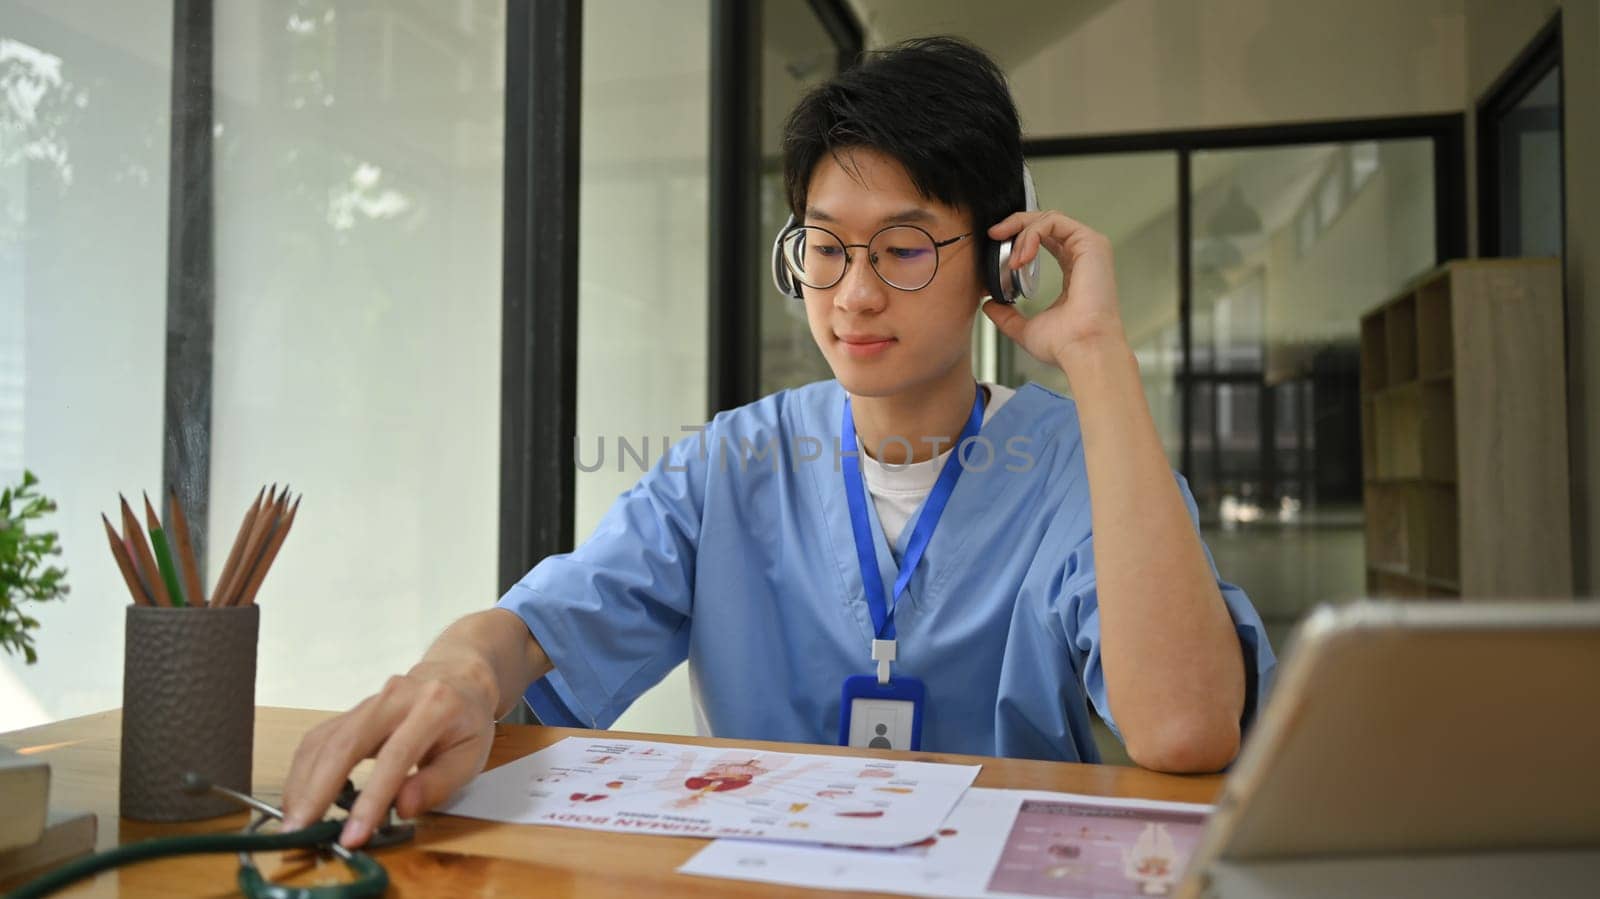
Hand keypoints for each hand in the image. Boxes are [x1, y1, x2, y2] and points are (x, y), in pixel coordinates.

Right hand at [281, 666, 495, 846]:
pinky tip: (301, 799)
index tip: (352, 835)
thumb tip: (402, 808)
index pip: (395, 755)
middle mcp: (395, 698)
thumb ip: (439, 783)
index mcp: (434, 707)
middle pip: (345, 742)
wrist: (457, 678)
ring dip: (303, 784)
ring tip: (294, 823)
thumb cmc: (466, 722)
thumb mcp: (470, 756)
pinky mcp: (350, 711)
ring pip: (324, 740)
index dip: (371, 798)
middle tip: (299, 831)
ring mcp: (368, 701)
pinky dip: (304, 772)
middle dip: (317, 790)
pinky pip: (319, 739)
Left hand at [982, 211, 1127, 367]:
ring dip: (1022, 233)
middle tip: (994, 235)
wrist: (1083, 349)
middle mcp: (1082, 256)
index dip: (1019, 236)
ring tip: (1012, 260)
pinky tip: (1022, 257)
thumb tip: (990, 306)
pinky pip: (1054, 223)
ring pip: (1048, 219)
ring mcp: (1089, 248)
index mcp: (1072, 272)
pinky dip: (1032, 234)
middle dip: (1016, 225)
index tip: (996, 242)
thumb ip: (1007, 316)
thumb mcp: (1026, 328)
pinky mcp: (1091, 243)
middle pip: (1045, 222)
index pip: (1045, 239)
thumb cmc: (1066, 344)